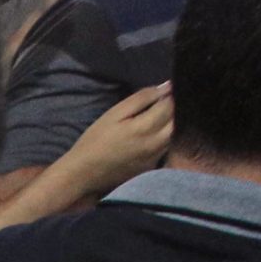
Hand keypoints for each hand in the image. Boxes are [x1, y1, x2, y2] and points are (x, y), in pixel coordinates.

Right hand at [51, 82, 172, 200]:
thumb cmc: (94, 141)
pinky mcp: (152, 167)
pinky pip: (166, 147)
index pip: (170, 104)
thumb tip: (166, 87)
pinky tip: (149, 137)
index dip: (167, 96)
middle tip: (158, 106)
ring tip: (155, 120)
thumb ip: (141, 98)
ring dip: (170, 124)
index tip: (159, 94)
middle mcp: (156, 143)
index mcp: (146, 127)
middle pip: (177, 119)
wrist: (83, 174)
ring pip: (175, 134)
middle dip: (172, 109)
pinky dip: (164, 138)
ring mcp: (156, 157)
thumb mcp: (114, 114)